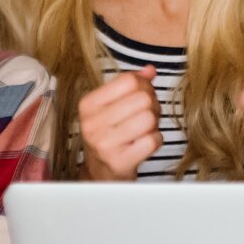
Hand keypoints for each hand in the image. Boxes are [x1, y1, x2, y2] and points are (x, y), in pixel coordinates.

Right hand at [78, 66, 163, 181]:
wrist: (100, 173)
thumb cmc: (108, 135)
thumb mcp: (111, 107)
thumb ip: (129, 85)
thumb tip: (150, 70)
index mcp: (88, 104)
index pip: (129, 80)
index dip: (144, 85)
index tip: (142, 95)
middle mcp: (92, 123)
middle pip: (142, 99)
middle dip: (152, 105)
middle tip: (147, 114)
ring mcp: (105, 144)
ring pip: (149, 119)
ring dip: (154, 124)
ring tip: (145, 129)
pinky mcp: (120, 162)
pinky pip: (153, 140)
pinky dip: (155, 140)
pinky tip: (144, 144)